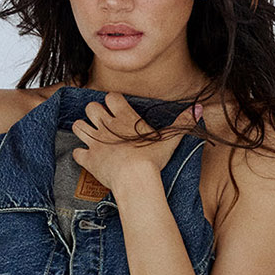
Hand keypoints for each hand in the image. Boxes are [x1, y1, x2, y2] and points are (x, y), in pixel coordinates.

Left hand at [70, 91, 200, 193]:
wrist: (135, 178)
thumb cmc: (152, 158)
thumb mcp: (170, 138)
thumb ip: (183, 122)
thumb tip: (198, 109)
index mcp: (124, 116)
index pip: (110, 96)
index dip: (112, 102)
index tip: (117, 109)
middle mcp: (106, 125)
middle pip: (90, 107)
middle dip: (94, 113)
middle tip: (103, 123)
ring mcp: (94, 141)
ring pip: (77, 125)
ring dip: (83, 129)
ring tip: (92, 136)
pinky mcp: (88, 159)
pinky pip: (76, 152)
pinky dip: (81, 154)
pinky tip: (88, 157)